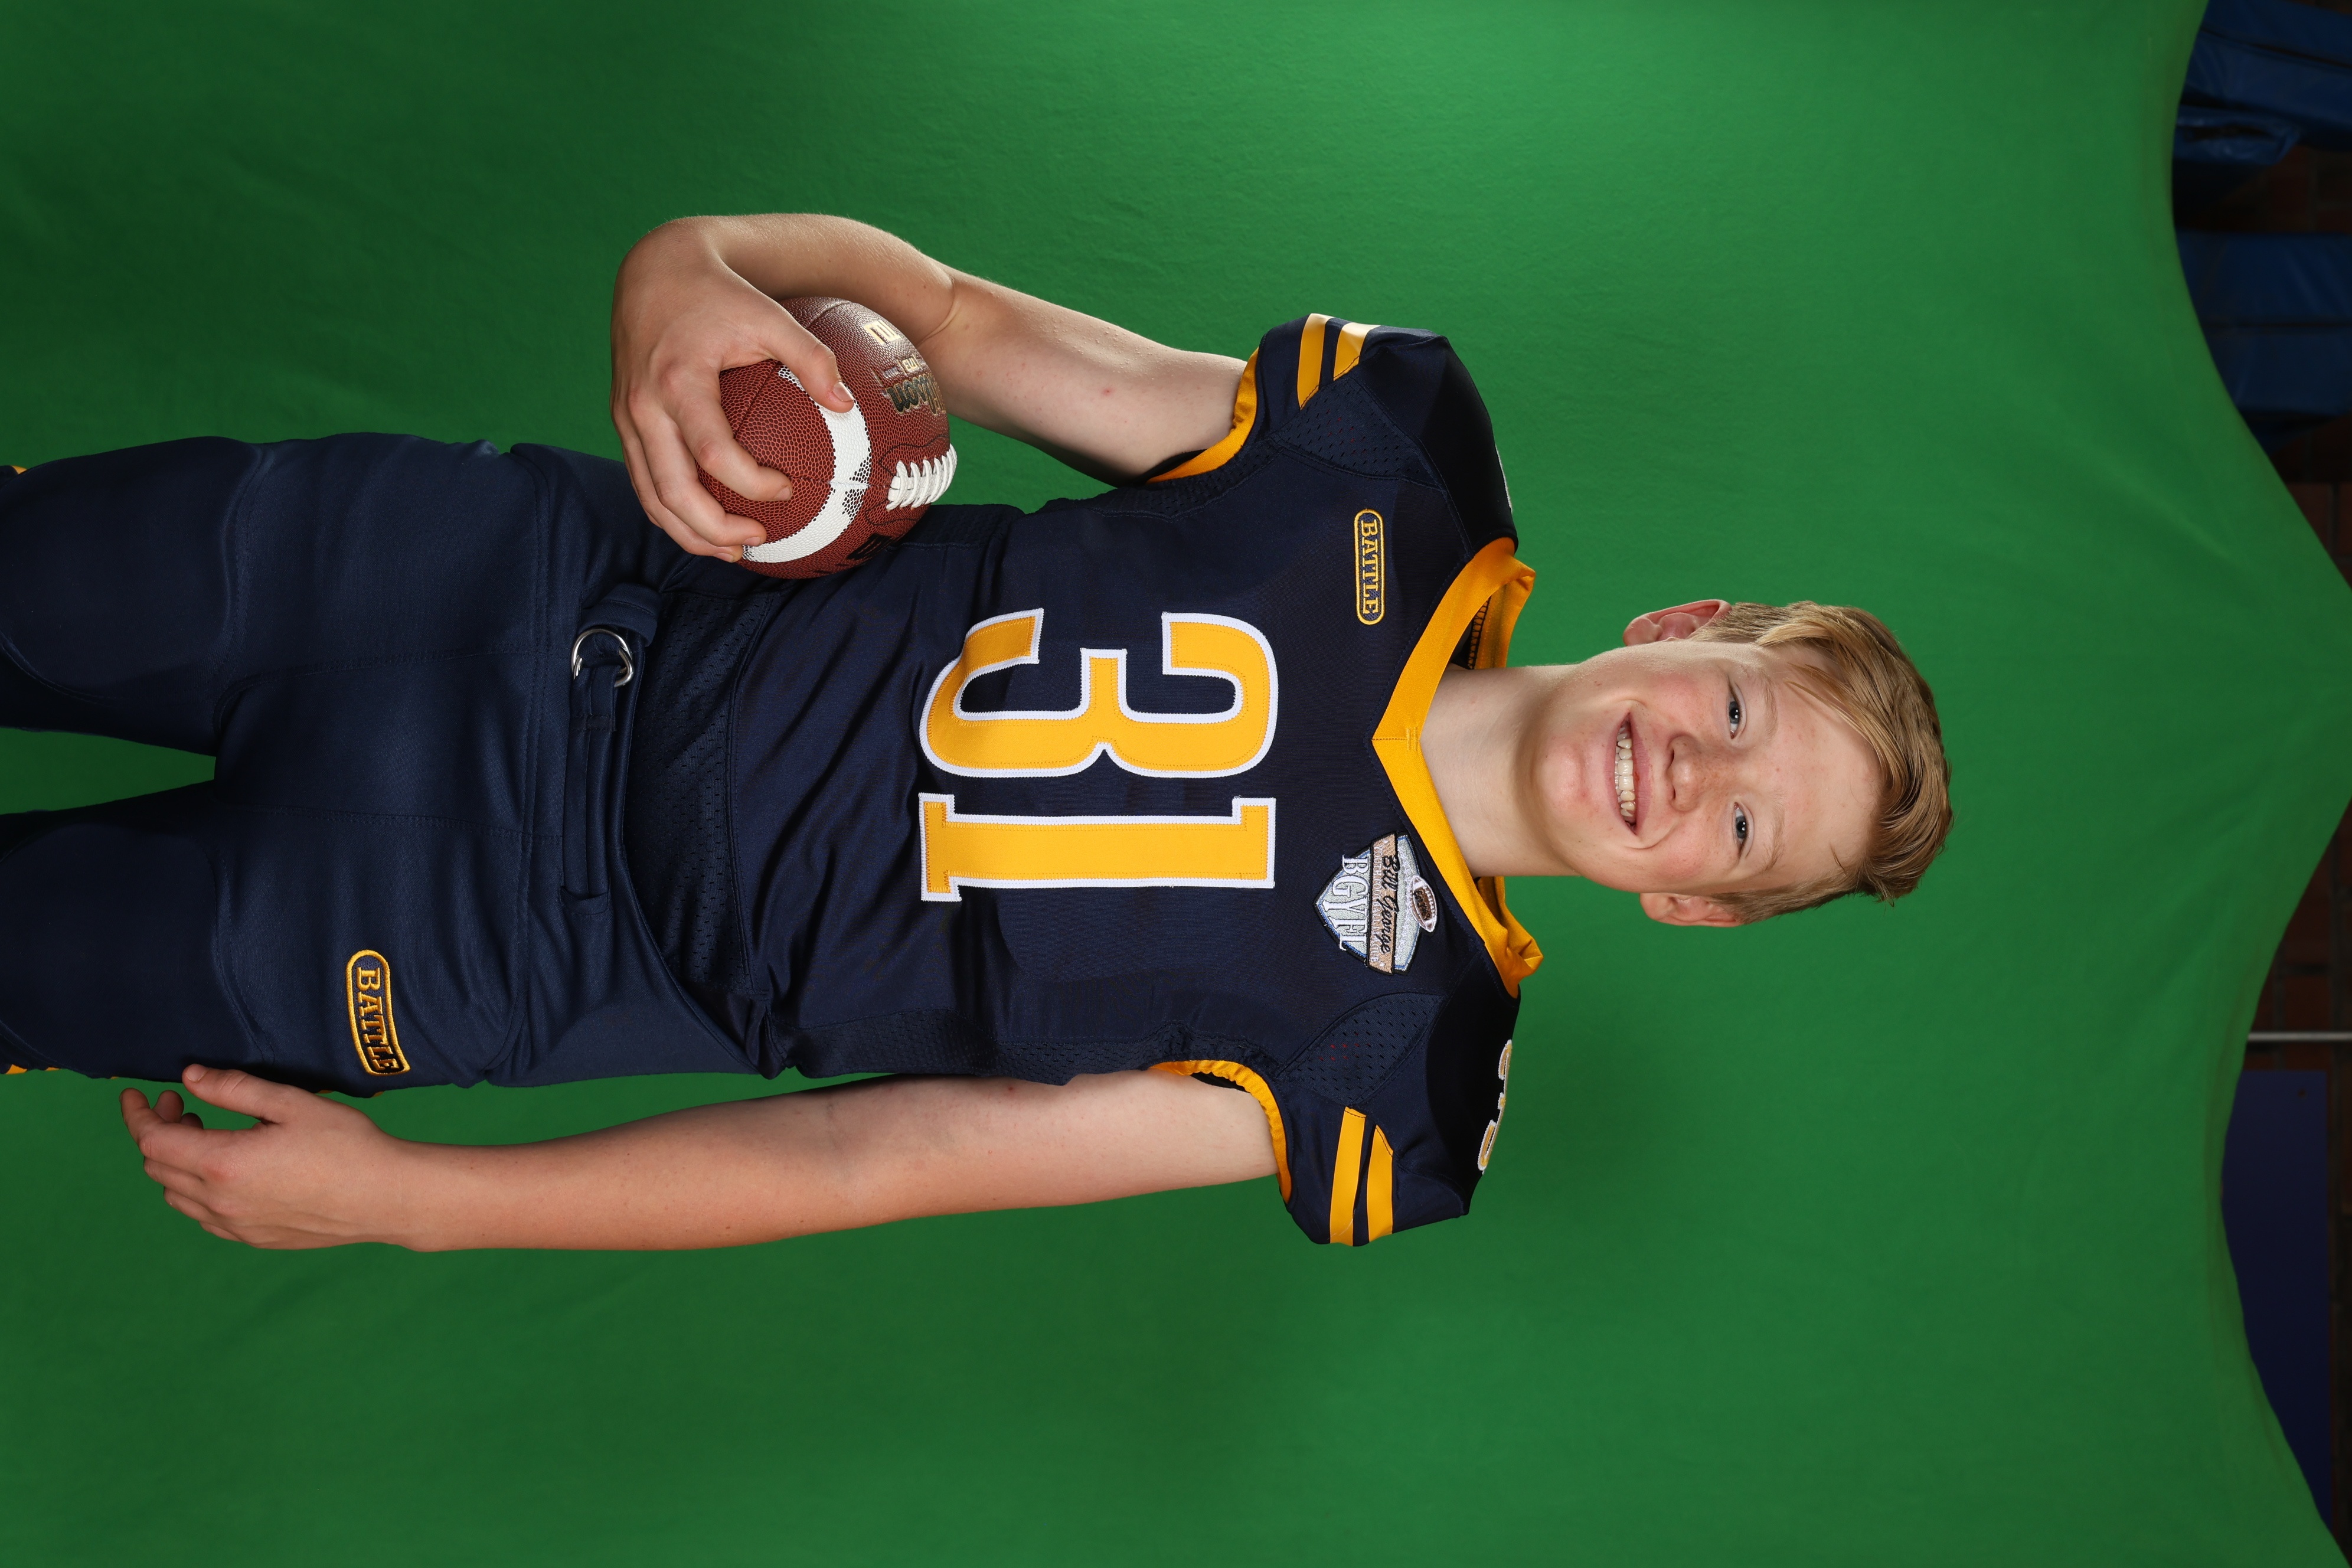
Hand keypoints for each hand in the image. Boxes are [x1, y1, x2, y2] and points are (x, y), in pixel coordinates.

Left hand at [119, 1065, 415, 1248]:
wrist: (385, 1197)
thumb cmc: (346, 1145)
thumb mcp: (292, 1104)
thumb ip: (235, 1089)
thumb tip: (191, 1076)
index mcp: (223, 1163)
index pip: (153, 1140)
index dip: (138, 1115)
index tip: (137, 1095)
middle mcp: (219, 1201)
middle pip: (158, 1167)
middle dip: (159, 1132)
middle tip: (182, 1105)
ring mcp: (235, 1225)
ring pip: (176, 1195)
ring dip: (176, 1162)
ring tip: (205, 1134)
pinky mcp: (253, 1238)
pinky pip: (203, 1216)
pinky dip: (196, 1189)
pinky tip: (226, 1170)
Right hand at [611, 220, 859, 560]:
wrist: (655, 269)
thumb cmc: (720, 294)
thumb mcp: (770, 315)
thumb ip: (811, 357)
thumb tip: (846, 405)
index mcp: (678, 381)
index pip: (711, 451)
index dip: (749, 481)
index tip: (787, 488)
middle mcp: (644, 405)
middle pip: (672, 490)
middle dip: (713, 528)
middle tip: (758, 542)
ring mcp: (627, 417)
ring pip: (651, 496)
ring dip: (690, 533)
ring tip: (733, 551)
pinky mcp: (623, 422)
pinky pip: (644, 481)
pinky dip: (672, 511)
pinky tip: (708, 524)